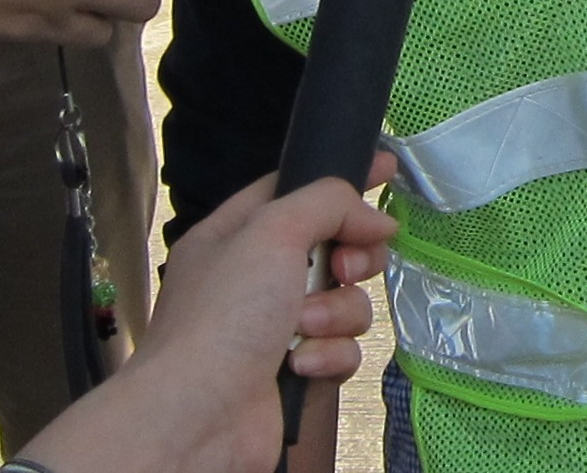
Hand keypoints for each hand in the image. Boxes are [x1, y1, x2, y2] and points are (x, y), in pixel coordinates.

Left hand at [26, 165, 397, 472]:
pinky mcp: (299, 370)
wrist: (198, 417)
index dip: (340, 181)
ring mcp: (277, 327)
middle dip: (350, 257)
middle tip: (343, 268)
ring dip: (334, 313)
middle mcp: (256, 279)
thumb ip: (328, 203)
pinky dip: (329, 354)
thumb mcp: (270, 232)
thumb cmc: (223, 315)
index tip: (388, 169)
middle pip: (333, 246)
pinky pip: (342, 348)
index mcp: (234, 236)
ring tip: (304, 327)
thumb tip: (377, 221)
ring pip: (345, 300)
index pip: (295, 191)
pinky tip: (302, 364)